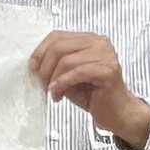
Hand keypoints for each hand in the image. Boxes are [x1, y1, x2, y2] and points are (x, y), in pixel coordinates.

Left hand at [30, 30, 149, 147]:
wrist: (117, 113)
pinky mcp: (108, 70)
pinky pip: (78, 72)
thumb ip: (56, 64)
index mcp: (89, 39)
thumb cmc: (93, 95)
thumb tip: (34, 64)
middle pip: (59, 46)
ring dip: (53, 78)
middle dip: (44, 66)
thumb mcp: (68, 75)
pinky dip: (63, 83)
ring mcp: (106, 55)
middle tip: (41, 83)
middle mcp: (99, 42)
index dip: (40, 51)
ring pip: (66, 60)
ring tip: (52, 92)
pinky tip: (58, 94)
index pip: (57, 36)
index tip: (32, 67)